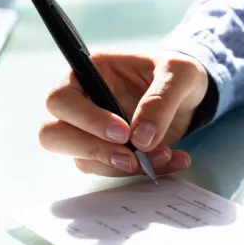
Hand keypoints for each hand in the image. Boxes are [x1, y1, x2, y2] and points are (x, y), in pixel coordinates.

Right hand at [39, 51, 208, 175]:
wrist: (190, 97)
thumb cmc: (177, 75)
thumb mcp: (179, 74)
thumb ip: (161, 99)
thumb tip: (141, 139)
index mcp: (89, 72)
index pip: (61, 99)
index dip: (86, 119)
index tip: (124, 133)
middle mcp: (81, 102)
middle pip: (53, 134)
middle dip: (92, 150)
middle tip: (132, 157)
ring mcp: (88, 131)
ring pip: (82, 160)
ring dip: (122, 166)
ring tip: (164, 155)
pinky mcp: (105, 153)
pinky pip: (109, 171)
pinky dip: (139, 172)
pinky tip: (170, 160)